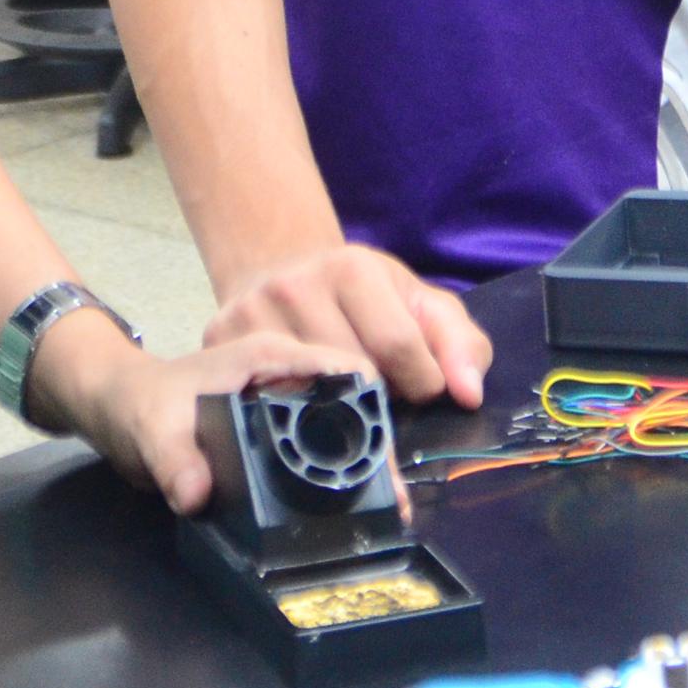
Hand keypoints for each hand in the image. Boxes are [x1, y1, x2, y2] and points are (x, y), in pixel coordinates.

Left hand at [32, 311, 366, 511]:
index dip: (373, 409)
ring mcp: (285, 400)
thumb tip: (197, 495)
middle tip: (395, 502)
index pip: (343, 369)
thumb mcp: (150, 428)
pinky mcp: (280, 426)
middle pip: (352, 402)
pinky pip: (318, 444)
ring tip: (385, 511)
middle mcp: (287, 375)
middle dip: (377, 446)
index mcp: (270, 357)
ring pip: (341, 425)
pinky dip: (336, 472)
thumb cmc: (136, 402)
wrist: (119, 407)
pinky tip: (349, 507)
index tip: (387, 461)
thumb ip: (172, 458)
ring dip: (361, 462)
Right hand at [204, 245, 492, 407]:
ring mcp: (251, 315)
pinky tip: (300, 413)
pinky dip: (286, 420)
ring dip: (333, 416)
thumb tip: (468, 393)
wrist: (281, 273)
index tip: (420, 390)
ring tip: (343, 406)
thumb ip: (459, 345)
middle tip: (380, 401)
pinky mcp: (218, 342)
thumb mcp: (419, 306)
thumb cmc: (363, 299)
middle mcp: (295, 285)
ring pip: (305, 397)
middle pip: (351, 376)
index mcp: (353, 268)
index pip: (398, 346)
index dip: (420, 383)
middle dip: (378, 402)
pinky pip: (259, 404)